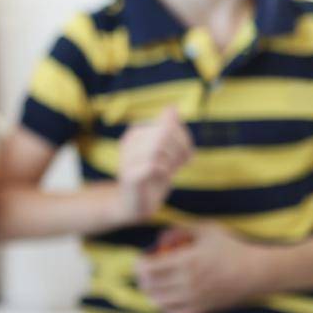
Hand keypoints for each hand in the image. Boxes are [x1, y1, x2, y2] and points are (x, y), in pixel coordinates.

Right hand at [117, 106, 192, 221]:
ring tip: (171, 171)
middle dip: (179, 150)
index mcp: (136, 133)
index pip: (168, 125)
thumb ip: (169, 131)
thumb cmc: (152, 176)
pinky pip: (153, 166)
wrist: (135, 204)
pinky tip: (164, 177)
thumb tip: (172, 108)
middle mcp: (128, 143)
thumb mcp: (166, 152)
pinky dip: (165, 172)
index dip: (183, 139)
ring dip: (171, 161)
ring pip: (158, 148)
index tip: (185, 156)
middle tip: (180, 164)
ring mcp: (126, 159)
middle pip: (163, 134)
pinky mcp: (129, 176)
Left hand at [135, 222, 273, 312]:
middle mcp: (187, 283)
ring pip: (158, 303)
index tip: (143, 258)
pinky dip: (166, 310)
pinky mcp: (202, 311)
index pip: (148, 268)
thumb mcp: (206, 230)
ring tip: (157, 284)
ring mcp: (194, 300)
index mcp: (186, 262)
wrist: (256, 272)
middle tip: (147, 270)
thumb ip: (179, 229)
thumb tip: (159, 237)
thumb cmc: (231, 248)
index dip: (138, 264)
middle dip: (142, 277)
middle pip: (149, 286)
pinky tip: (170, 300)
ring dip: (152, 293)